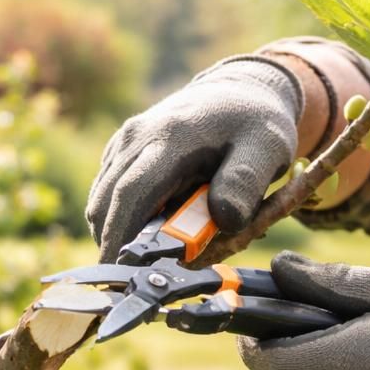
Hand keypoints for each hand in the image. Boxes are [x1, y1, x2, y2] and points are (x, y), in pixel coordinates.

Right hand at [86, 57, 301, 260]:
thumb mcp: (268, 149)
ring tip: (159, 248)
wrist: (239, 91)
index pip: (132, 194)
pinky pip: (107, 193)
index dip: (122, 238)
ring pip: (101, 201)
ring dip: (120, 232)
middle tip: (141, 278)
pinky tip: (156, 226)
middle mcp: (137, 137)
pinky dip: (122, 217)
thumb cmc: (256, 125)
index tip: (123, 276)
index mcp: (172, 137)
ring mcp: (124, 142)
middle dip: (116, 245)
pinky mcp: (119, 150)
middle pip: (106, 203)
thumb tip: (222, 221)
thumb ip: (246, 183)